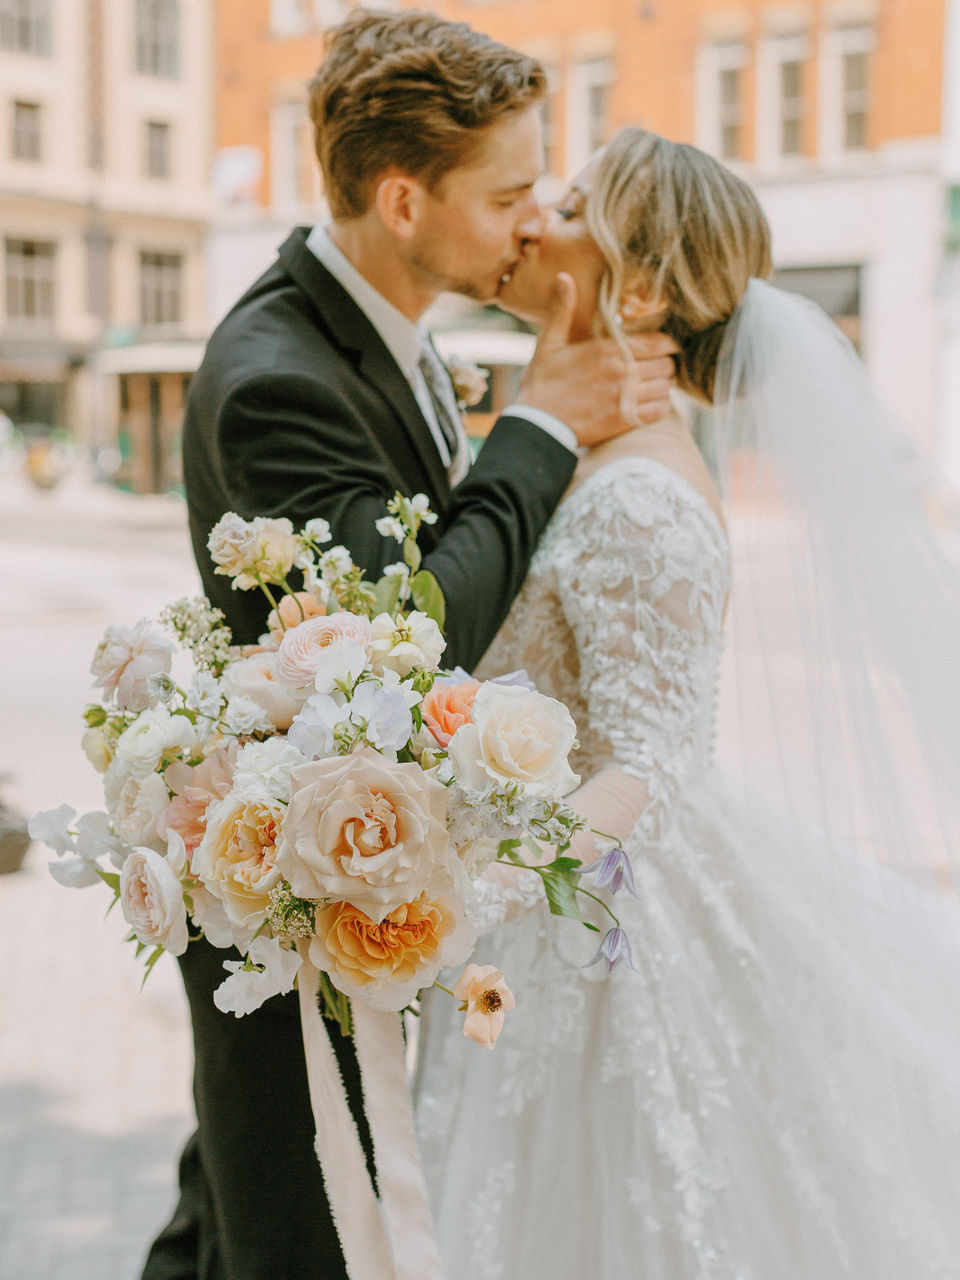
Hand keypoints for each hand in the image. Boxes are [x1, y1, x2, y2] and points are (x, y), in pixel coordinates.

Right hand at [516, 274, 678, 446]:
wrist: (536, 425)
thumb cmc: (541, 384)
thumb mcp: (548, 343)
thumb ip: (562, 310)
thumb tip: (564, 276)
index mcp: (607, 349)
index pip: (658, 342)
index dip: (666, 345)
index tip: (663, 348)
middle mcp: (621, 371)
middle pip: (666, 365)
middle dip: (664, 366)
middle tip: (656, 369)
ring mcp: (625, 397)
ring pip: (665, 388)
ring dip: (662, 387)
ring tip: (652, 387)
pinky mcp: (625, 420)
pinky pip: (660, 410)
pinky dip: (660, 407)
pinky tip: (649, 405)